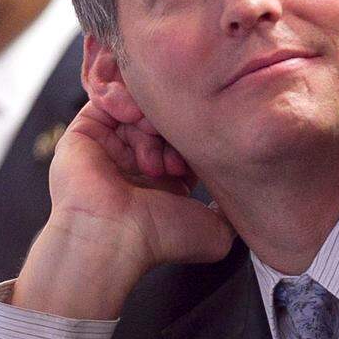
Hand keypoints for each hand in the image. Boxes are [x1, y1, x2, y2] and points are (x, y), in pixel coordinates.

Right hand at [14, 99, 233, 318]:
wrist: (113, 237)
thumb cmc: (158, 239)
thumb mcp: (217, 231)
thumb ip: (235, 211)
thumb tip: (251, 200)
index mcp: (167, 178)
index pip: (190, 136)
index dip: (198, 137)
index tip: (197, 159)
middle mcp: (139, 159)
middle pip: (167, 119)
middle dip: (174, 129)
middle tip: (173, 160)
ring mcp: (113, 144)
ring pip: (140, 108)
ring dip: (151, 121)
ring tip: (150, 150)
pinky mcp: (87, 131)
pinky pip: (108, 98)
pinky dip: (124, 101)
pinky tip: (132, 118)